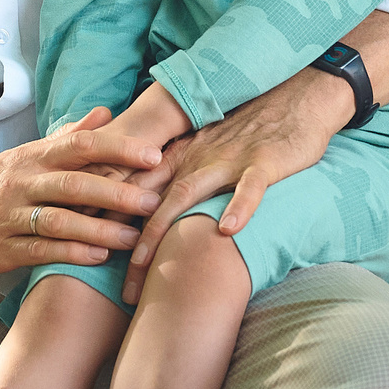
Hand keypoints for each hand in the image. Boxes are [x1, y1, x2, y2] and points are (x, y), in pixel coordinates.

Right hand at [0, 107, 165, 275]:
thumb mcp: (25, 155)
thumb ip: (68, 136)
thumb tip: (107, 113)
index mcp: (33, 157)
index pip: (79, 145)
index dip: (117, 149)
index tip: (153, 154)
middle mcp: (22, 183)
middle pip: (74, 184)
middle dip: (116, 193)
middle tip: (153, 201)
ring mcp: (10, 217)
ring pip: (60, 221)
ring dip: (100, 229)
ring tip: (135, 237)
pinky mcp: (0, 248)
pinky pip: (40, 250)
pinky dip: (71, 253)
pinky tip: (99, 256)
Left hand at [119, 70, 351, 303]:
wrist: (297, 98)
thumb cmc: (253, 130)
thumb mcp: (208, 152)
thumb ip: (183, 179)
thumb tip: (158, 219)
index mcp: (180, 157)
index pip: (135, 194)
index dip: (110, 225)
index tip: (90, 261)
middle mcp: (195, 158)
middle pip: (154, 203)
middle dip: (132, 245)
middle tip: (122, 290)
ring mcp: (228, 159)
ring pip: (187, 194)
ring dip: (164, 230)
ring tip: (147, 266)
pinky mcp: (264, 161)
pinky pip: (249, 186)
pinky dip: (237, 207)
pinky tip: (227, 231)